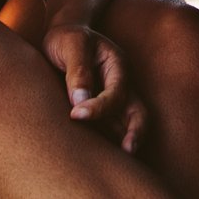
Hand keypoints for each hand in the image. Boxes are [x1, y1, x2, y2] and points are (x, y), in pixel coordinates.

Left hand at [42, 22, 147, 152]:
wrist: (60, 37)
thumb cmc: (67, 38)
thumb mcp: (72, 45)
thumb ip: (77, 72)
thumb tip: (80, 101)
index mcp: (117, 65)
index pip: (117, 92)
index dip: (100, 107)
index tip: (76, 115)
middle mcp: (120, 84)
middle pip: (138, 112)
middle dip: (136, 132)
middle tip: (128, 151)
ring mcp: (113, 98)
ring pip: (127, 124)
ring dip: (122, 140)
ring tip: (115, 161)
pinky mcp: (101, 111)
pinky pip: (110, 129)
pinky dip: (109, 143)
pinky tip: (97, 154)